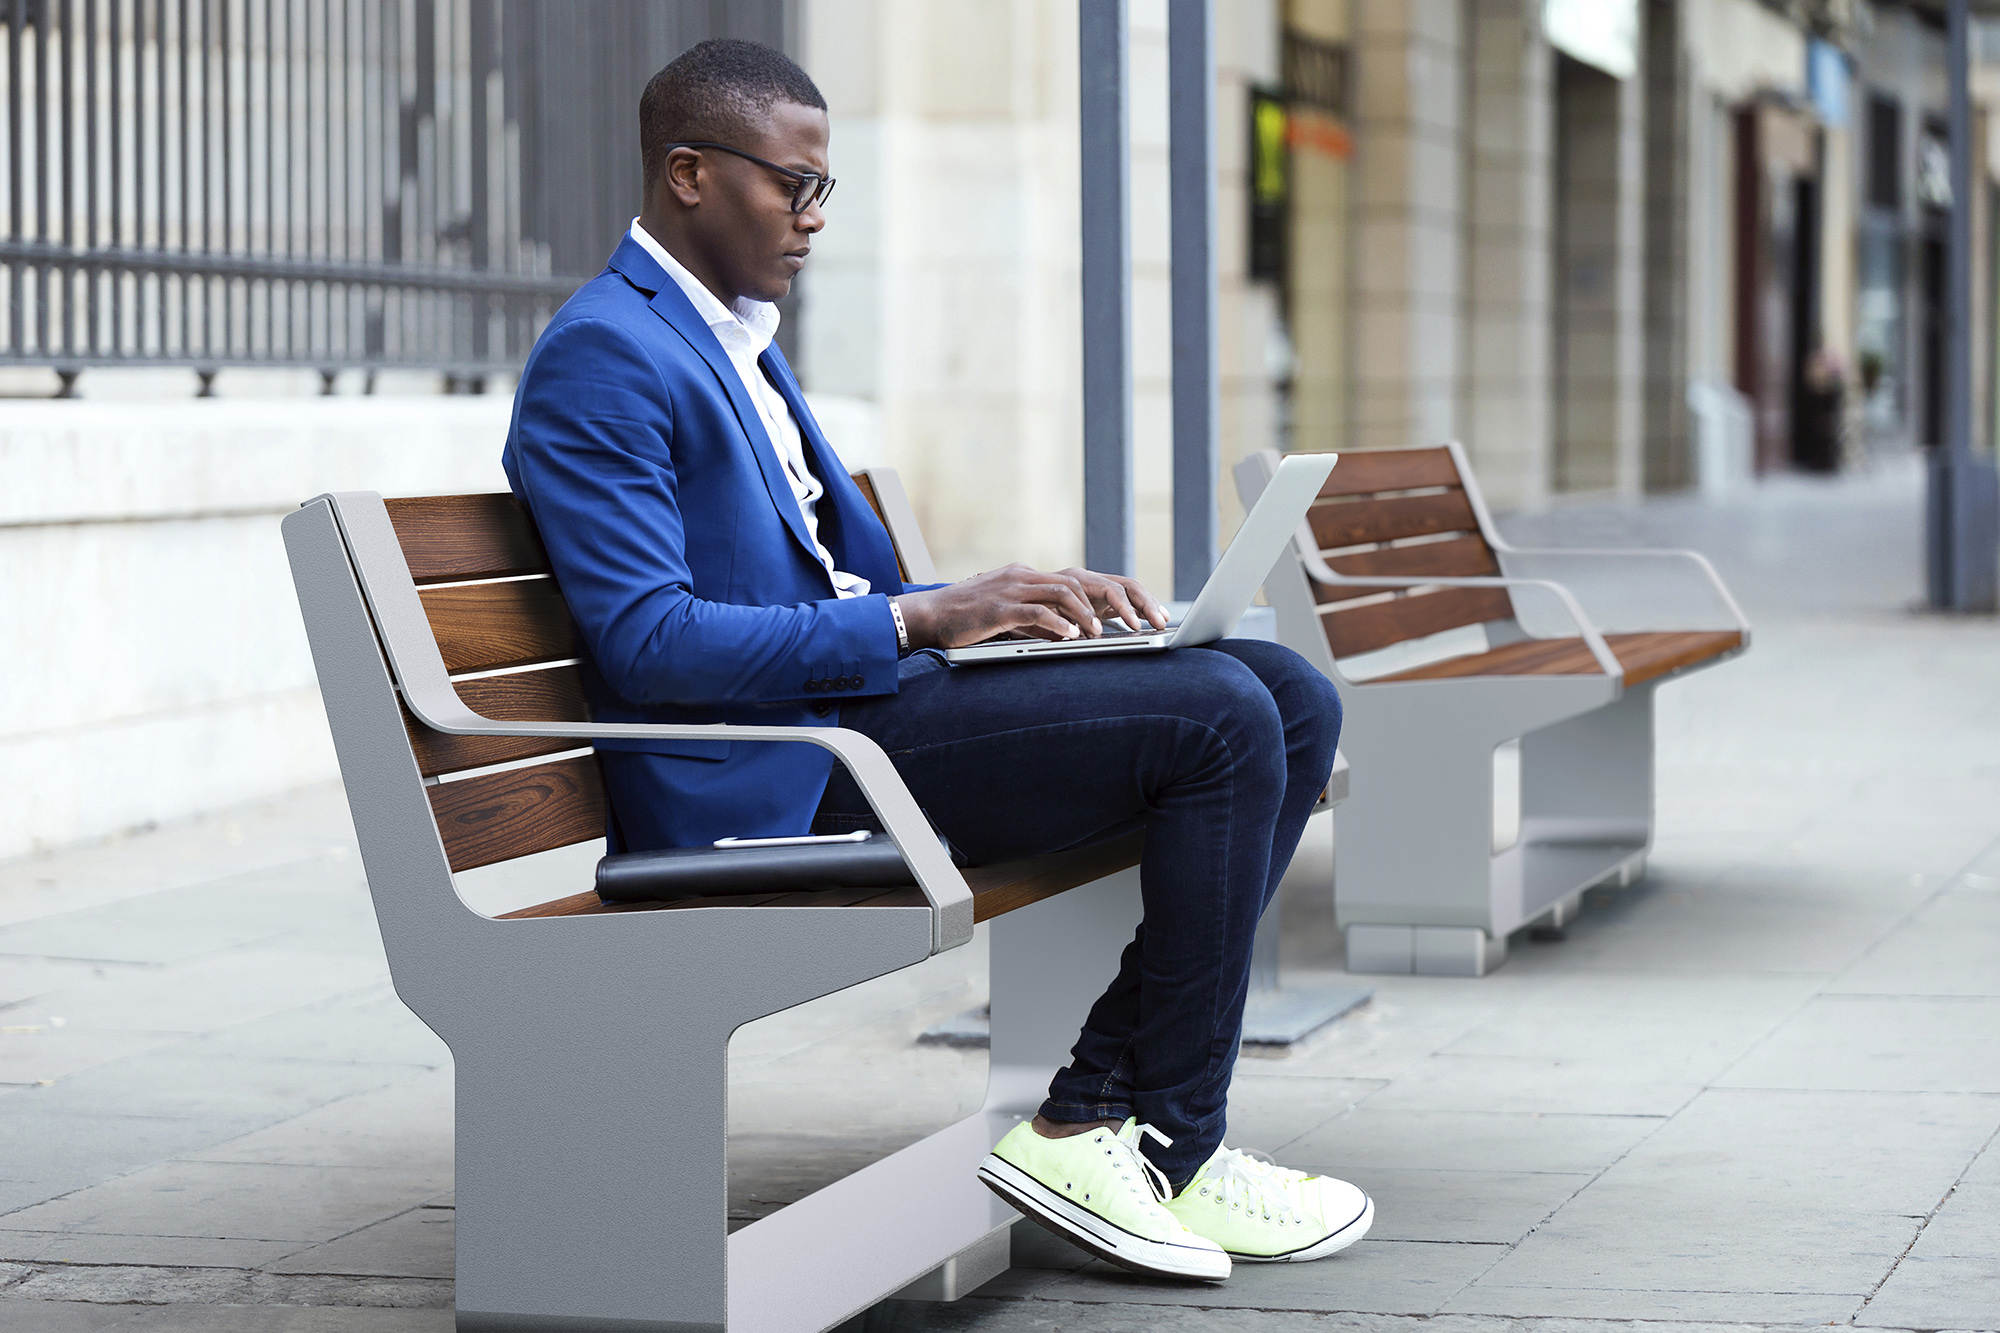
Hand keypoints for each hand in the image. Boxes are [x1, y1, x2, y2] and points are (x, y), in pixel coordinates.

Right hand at [894, 564, 1165, 649]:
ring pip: (1065, 592)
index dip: (1125, 597)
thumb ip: (1044, 620)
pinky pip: (1035, 611)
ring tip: (1106, 635)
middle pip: (1087, 580)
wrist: (927, 616)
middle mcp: (1028, 575)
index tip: (1152, 616)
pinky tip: (1072, 638)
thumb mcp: (1014, 618)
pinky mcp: (999, 605)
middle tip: (1146, 625)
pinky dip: (1057, 624)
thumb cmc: (970, 621)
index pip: (1090, 580)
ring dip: (1090, 614)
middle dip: (1123, 602)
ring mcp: (1013, 587)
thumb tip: (1078, 634)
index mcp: (1035, 576)